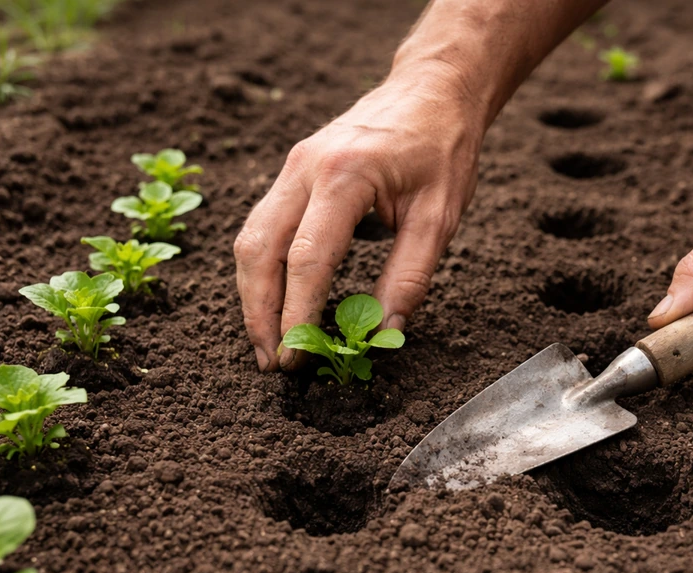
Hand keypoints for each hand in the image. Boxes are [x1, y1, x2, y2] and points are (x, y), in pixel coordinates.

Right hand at [234, 68, 483, 370]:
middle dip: (259, 313)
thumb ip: (410, 277)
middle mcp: (305, 167)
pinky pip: (262, 225)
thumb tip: (382, 334)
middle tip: (272, 363)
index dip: (297, 314)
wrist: (432, 89)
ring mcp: (292, 166)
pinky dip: (261, 270)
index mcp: (344, 175)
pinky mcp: (292, 171)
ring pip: (250, 238)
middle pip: (259, 250)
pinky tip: (273, 302)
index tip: (296, 357)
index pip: (307, 258)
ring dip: (252, 295)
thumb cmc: (442, 149)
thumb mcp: (440, 217)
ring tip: (267, 343)